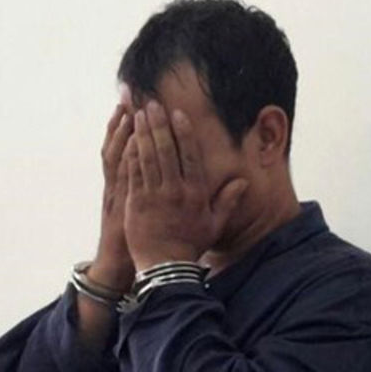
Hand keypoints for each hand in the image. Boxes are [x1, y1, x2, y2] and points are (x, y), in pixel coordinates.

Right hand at [94, 86, 136, 289]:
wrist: (125, 262)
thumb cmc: (137, 238)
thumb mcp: (137, 210)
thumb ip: (145, 188)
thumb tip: (154, 171)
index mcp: (124, 182)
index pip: (124, 145)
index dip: (126, 124)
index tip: (132, 101)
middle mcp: (118, 183)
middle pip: (119, 143)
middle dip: (124, 118)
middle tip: (128, 92)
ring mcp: (118, 192)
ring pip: (117, 157)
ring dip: (122, 133)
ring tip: (127, 108)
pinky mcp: (122, 205)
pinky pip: (123, 179)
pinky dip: (125, 161)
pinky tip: (129, 143)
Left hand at [122, 100, 248, 272]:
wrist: (165, 267)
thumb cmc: (190, 245)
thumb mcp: (214, 224)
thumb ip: (227, 200)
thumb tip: (242, 181)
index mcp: (194, 193)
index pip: (189, 155)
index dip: (183, 132)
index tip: (177, 113)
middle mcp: (174, 191)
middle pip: (165, 150)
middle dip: (158, 124)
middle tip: (152, 104)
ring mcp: (153, 196)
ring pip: (147, 157)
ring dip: (142, 133)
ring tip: (138, 114)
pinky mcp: (135, 203)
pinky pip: (132, 172)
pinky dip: (130, 153)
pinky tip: (128, 138)